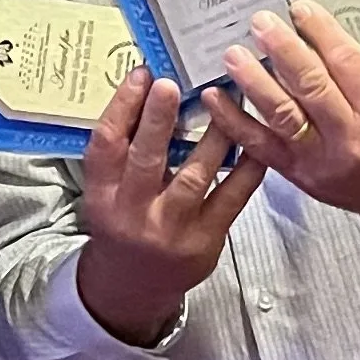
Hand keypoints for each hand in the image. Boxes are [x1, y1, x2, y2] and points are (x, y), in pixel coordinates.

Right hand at [75, 69, 259, 344]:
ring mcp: (171, 229)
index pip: (106, 145)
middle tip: (172, 83)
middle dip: (158, 120)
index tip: (142, 74)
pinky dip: (247, 167)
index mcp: (102, 195)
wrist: (135, 285)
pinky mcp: (206, 241)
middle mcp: (133, 213)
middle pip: (146, 160)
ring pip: (194, 176)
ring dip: (212, 134)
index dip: (122, 107)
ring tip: (226, 98)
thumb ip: (125, 150)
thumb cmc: (124, 222)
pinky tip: (256, 139)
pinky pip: (231, 197)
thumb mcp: (108, 190)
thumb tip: (149, 86)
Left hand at [214, 3, 359, 230]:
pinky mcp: (297, 175)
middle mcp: (350, 140)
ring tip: (234, 54)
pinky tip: (215, 98)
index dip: (321, 32)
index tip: (301, 9)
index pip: (348, 64)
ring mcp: (320, 161)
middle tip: (260, 23)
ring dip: (253, 81)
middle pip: (311, 86)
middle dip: (282, 50)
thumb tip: (323, 32)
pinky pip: (259, 146)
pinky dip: (233, 121)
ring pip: (281, 116)